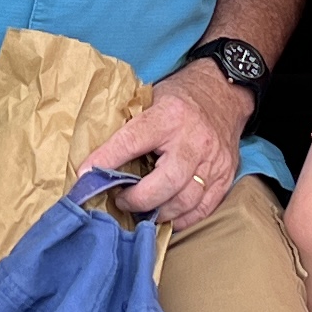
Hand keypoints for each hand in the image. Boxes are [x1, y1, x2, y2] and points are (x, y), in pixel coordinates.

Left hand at [84, 61, 248, 231]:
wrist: (225, 92)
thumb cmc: (181, 98)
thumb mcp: (153, 99)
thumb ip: (131, 126)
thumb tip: (99, 156)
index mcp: (170, 116)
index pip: (132, 141)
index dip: (107, 160)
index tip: (85, 176)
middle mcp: (194, 140)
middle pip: (165, 183)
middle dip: (137, 199)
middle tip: (120, 200)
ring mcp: (214, 161)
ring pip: (185, 201)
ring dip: (158, 212)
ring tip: (141, 210)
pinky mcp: (226, 176)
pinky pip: (203, 208)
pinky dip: (182, 218)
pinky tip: (166, 215)